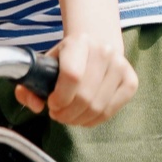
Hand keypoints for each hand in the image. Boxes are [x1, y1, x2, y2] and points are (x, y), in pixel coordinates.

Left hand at [15, 31, 137, 127]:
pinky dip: (93, 120)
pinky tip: (83, 116)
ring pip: (97, 107)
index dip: (59, 97)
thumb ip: (29, 86)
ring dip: (78, 119)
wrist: (96, 42)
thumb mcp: (45, 64)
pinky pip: (110, 111)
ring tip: (68, 115)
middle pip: (85, 96)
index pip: (72, 75)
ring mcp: (121, 65)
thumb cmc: (67, 58)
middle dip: (66, 113)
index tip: (51, 104)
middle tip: (57, 114)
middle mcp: (104, 51)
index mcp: (79, 42)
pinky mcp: (131, 81)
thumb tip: (35, 106)